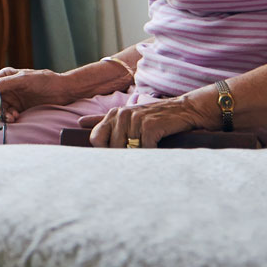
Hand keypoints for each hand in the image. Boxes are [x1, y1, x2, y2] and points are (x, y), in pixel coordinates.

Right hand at [0, 66, 70, 123]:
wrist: (62, 91)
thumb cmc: (44, 81)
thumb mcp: (24, 80)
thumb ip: (4, 84)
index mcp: (4, 76)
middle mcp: (5, 87)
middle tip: (0, 115)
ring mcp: (11, 98)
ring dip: (1, 115)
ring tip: (13, 117)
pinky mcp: (18, 108)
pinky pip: (6, 115)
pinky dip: (8, 118)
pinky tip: (16, 118)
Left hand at [79, 93, 208, 147]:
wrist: (186, 110)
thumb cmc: (156, 117)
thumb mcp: (128, 115)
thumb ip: (103, 120)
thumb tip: (80, 122)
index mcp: (114, 114)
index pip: (96, 139)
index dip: (105, 151)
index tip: (118, 155)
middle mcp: (122, 114)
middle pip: (112, 149)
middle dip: (124, 157)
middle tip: (139, 154)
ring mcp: (135, 119)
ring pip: (127, 151)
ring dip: (139, 156)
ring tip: (150, 149)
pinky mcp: (149, 126)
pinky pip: (144, 150)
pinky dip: (152, 154)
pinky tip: (159, 148)